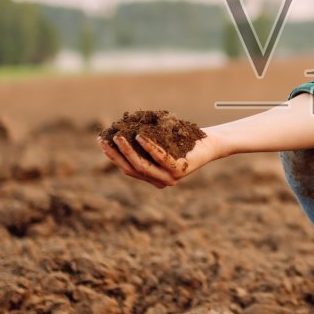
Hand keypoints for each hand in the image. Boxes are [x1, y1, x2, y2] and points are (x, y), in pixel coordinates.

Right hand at [98, 130, 221, 188]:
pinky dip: (148, 146)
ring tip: (118, 136)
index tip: (101, 141)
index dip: (113, 155)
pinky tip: (140, 136)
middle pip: (131, 169)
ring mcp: (170, 178)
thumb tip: (117, 131)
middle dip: (115, 154)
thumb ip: (142, 142)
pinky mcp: (179, 170)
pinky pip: (160, 158)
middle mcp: (160, 181)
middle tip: (104, 139)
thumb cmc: (185, 139)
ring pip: (142, 165)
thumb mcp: (160, 140)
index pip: (128, 168)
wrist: (212, 143)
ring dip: (127, 150)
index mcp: (154, 177)